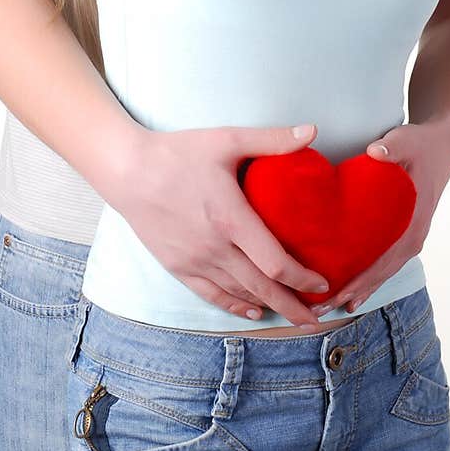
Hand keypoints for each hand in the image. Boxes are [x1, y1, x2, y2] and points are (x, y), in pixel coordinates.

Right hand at [107, 123, 328, 328]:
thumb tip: (312, 130)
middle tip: (318, 320)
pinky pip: (212, 295)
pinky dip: (236, 306)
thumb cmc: (177, 153)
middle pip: (263, 288)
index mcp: (231, 219)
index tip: (322, 284)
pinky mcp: (178, 266)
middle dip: (294, 307)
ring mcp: (195, 261)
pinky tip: (253, 311)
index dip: (302, 278)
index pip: (276, 262)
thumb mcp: (226, 140)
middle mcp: (215, 248)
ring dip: (269, 308)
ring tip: (294, 317)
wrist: (127, 170)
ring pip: (239, 295)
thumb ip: (271, 139)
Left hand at [310, 123, 449, 315]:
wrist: (443, 146)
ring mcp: (408, 239)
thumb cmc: (422, 145)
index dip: (362, 278)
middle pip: (380, 274)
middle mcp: (412, 238)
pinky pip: (382, 263)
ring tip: (325, 309)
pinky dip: (364, 278)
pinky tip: (345, 292)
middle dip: (351, 293)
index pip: (385, 258)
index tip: (339, 294)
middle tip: (320, 311)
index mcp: (413, 222)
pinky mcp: (401, 236)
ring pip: (380, 273)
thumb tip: (375, 154)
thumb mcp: (407, 140)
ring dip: (355, 291)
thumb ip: (392, 147)